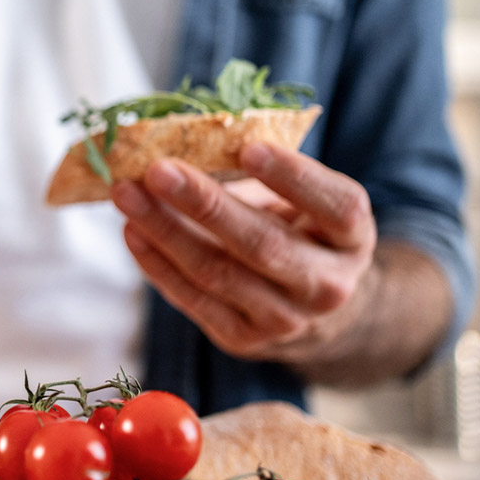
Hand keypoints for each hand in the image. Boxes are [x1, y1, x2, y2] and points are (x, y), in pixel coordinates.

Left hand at [111, 141, 376, 364]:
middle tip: (157, 169)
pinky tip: (132, 232)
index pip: (334, 205)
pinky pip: (194, 300)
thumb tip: (186, 141)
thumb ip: (257, 169)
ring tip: (127, 195)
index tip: (248, 147)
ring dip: (165, 231)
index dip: (292, 177)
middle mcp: (328, 284)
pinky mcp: (244, 339)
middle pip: (262, 244)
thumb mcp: (297, 196)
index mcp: (352, 236)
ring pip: (218, 273)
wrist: (310, 304)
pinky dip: (157, 264)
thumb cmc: (296, 227)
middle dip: (204, 204)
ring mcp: (287, 320)